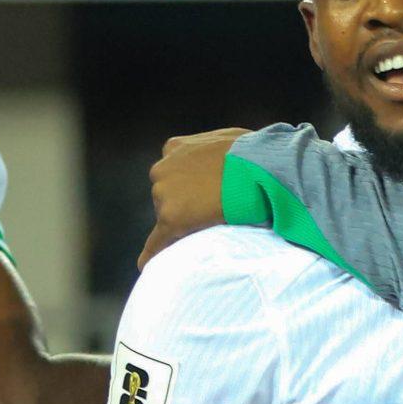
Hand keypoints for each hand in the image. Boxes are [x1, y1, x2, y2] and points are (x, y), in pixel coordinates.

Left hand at [137, 127, 249, 268]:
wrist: (256, 168)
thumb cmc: (252, 152)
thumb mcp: (227, 139)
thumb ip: (214, 152)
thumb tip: (228, 162)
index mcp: (174, 148)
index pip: (172, 173)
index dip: (188, 186)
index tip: (201, 195)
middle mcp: (162, 170)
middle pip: (166, 196)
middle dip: (184, 204)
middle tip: (212, 211)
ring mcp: (163, 195)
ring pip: (167, 217)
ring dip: (184, 223)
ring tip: (212, 226)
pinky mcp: (170, 219)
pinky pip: (156, 241)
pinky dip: (152, 253)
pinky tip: (146, 265)